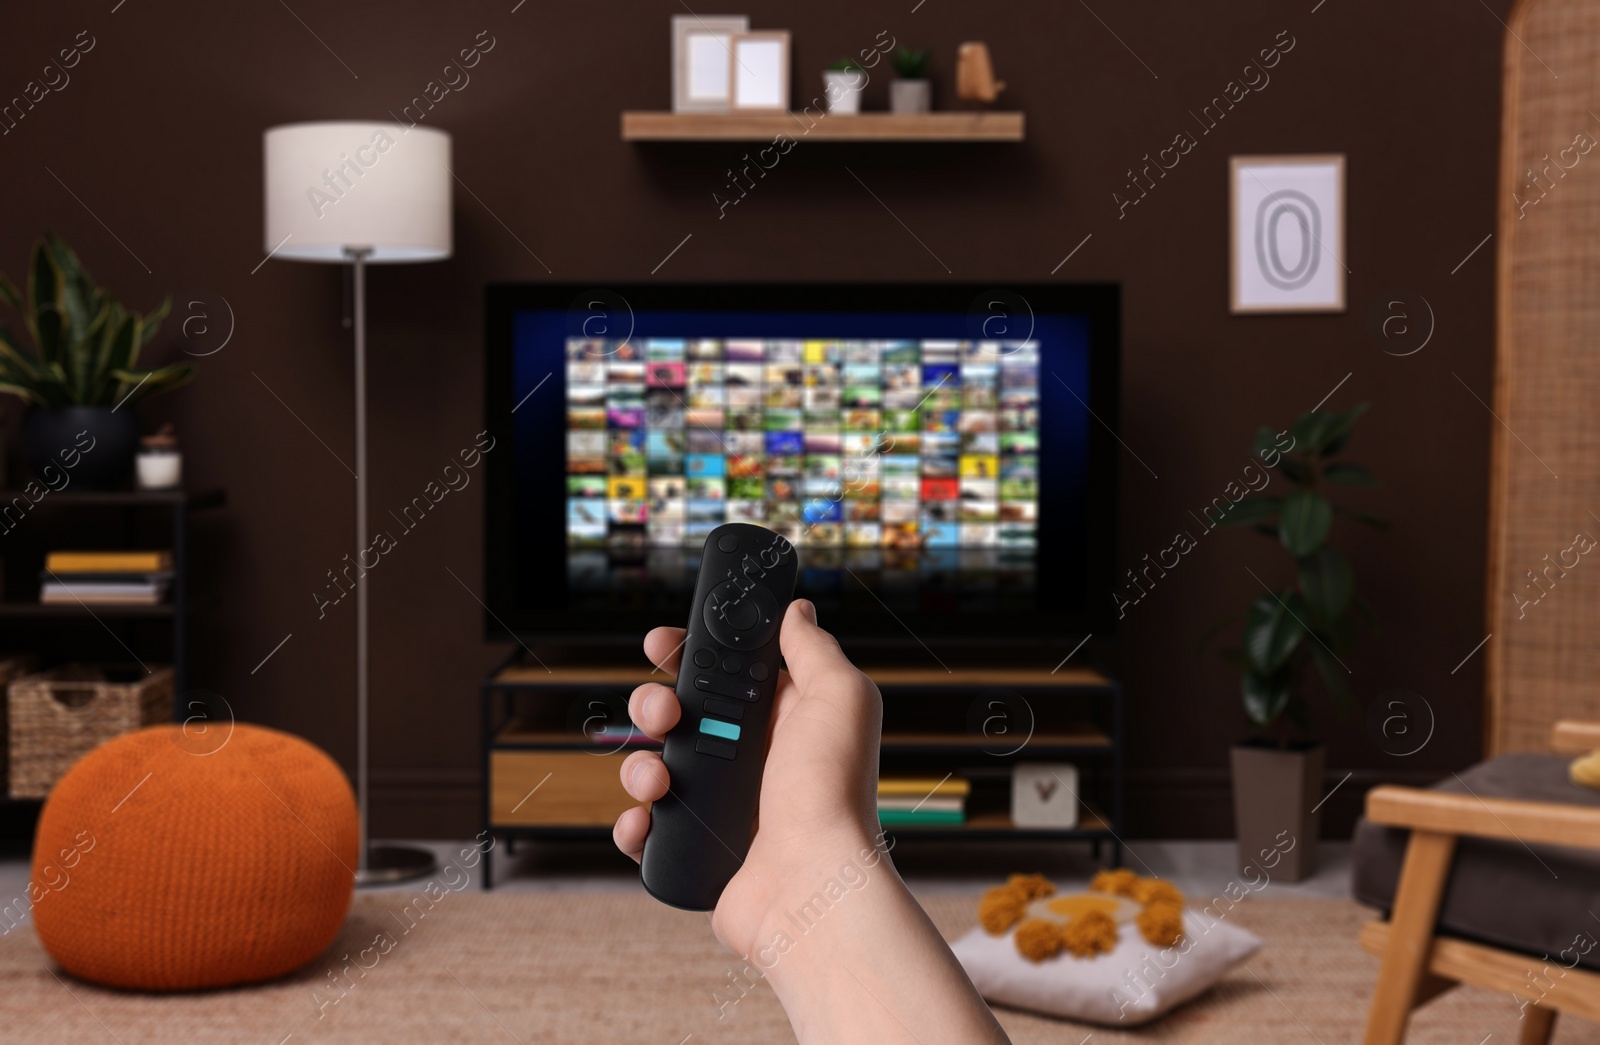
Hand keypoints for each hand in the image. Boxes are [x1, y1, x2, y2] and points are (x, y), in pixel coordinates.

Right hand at [613, 598, 882, 956]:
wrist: (813, 886)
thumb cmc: (834, 794)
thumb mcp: (840, 697)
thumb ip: (814, 649)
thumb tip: (797, 611)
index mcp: (781, 721)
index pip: (725, 673)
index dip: (689, 653)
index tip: (662, 642)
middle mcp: (750, 761)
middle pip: (678, 714)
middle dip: (655, 704)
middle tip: (664, 712)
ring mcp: (721, 807)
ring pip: (654, 766)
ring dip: (640, 762)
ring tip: (661, 777)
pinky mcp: (696, 850)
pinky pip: (645, 829)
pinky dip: (634, 823)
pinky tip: (647, 820)